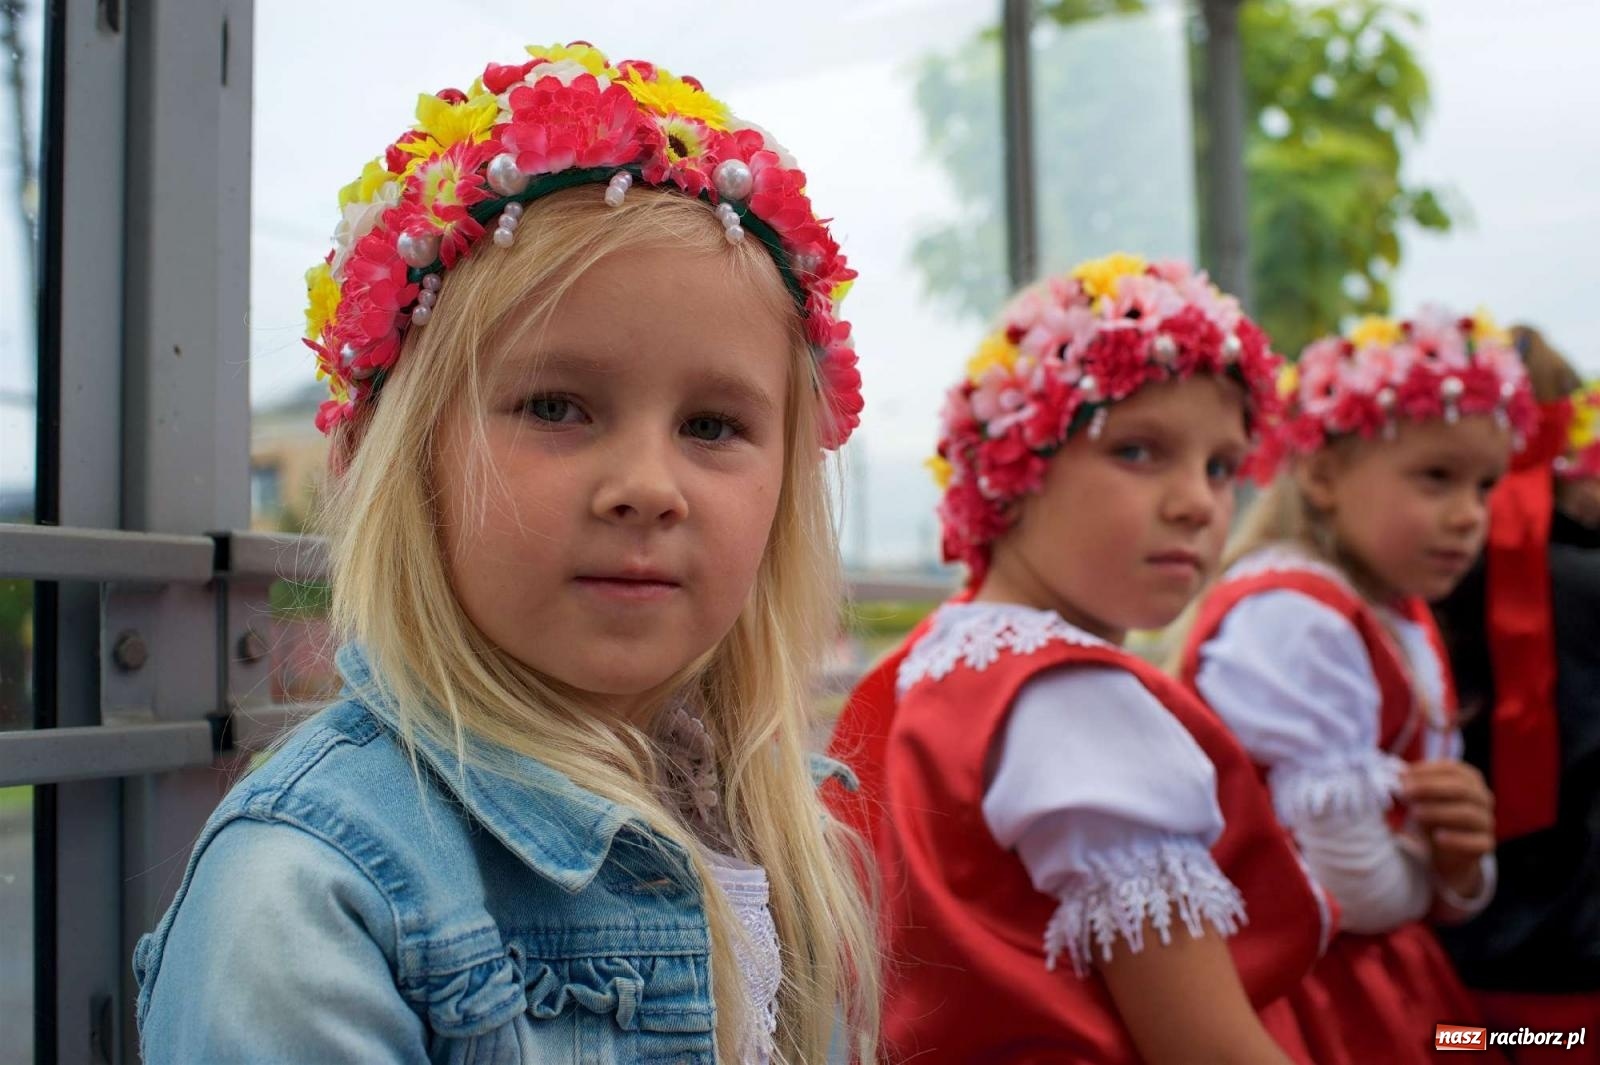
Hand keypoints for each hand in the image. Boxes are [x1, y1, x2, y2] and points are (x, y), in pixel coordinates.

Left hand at [1401, 760, 1494, 897]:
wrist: (1443, 852)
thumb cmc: (1430, 817)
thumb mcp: (1420, 799)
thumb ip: (1411, 787)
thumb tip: (1398, 776)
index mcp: (1468, 779)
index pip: (1452, 768)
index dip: (1427, 770)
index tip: (1404, 775)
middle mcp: (1482, 797)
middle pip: (1461, 788)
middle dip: (1430, 788)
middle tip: (1405, 792)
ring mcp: (1486, 821)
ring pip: (1467, 814)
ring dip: (1438, 812)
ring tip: (1414, 814)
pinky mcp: (1485, 844)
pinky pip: (1476, 841)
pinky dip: (1456, 839)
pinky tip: (1438, 838)